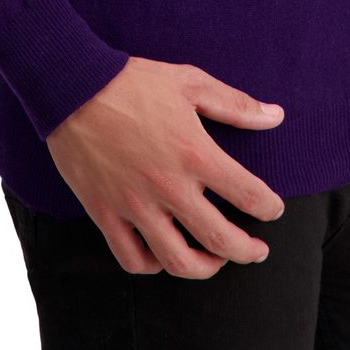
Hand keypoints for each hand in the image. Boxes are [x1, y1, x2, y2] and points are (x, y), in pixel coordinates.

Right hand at [45, 56, 286, 277]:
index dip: (269, 208)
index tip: (273, 210)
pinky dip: (154, 265)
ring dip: (206, 267)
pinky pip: (133, 259)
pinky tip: (166, 254)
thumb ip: (235, 104)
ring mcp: (135, 205)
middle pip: (220, 239)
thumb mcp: (190, 82)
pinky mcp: (105, 213)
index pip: (247, 194)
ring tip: (216, 259)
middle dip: (247, 251)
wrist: (73, 87)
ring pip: (178, 261)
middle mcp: (168, 186)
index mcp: (194, 152)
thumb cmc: (134, 82)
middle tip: (257, 251)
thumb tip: (276, 116)